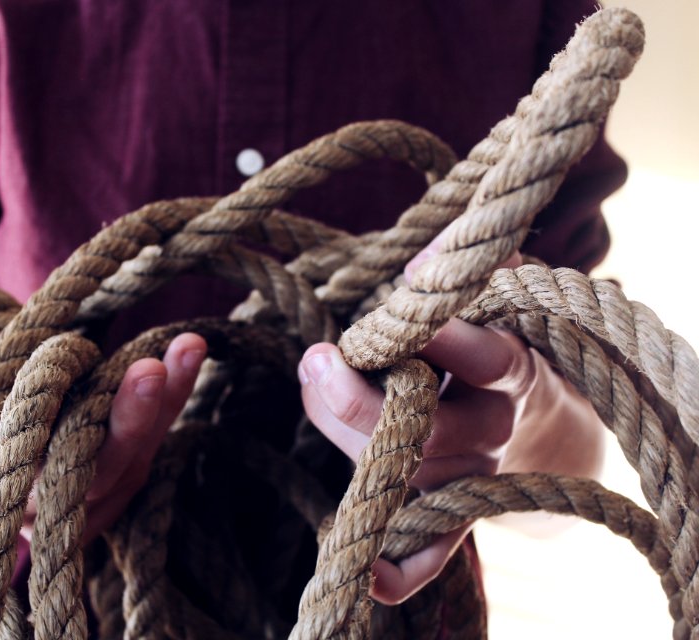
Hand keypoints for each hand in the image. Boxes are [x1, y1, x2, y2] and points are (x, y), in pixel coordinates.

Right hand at [0, 272, 205, 542]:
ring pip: (134, 458)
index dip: (63, 441)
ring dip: (165, 403)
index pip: (32, 474)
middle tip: (150, 370)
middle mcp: (45, 503)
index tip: (80, 396)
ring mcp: (88, 492)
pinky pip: (151, 439)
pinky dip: (173, 396)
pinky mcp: (119, 469)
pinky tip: (188, 351)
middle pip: (97, 475)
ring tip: (188, 346)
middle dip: (127, 423)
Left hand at [299, 246, 604, 604]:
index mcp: (510, 373)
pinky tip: (370, 577)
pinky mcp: (453, 512)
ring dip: (342, 433)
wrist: (551, 427)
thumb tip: (421, 260)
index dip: (437, 335)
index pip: (481, 356)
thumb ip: (474, 272)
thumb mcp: (507, 300)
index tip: (393, 308)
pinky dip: (402, 569)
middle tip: (317, 356)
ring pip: (397, 471)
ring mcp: (469, 478)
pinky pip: (431, 551)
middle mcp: (491, 432)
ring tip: (313, 375)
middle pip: (424, 431)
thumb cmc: (507, 342)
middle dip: (360, 399)